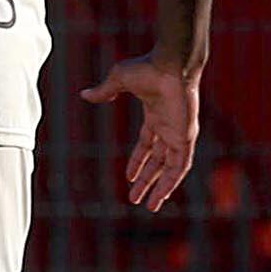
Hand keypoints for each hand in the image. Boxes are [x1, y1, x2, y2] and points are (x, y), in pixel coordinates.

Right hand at [79, 54, 201, 211]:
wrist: (170, 65)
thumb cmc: (148, 67)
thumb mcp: (119, 81)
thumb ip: (105, 91)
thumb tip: (85, 95)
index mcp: (157, 115)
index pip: (148, 145)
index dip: (138, 162)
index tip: (129, 178)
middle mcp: (170, 128)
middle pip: (158, 162)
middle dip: (147, 181)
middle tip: (136, 199)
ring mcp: (179, 134)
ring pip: (170, 168)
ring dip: (160, 187)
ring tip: (149, 206)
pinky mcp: (185, 137)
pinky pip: (180, 165)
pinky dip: (172, 181)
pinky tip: (163, 194)